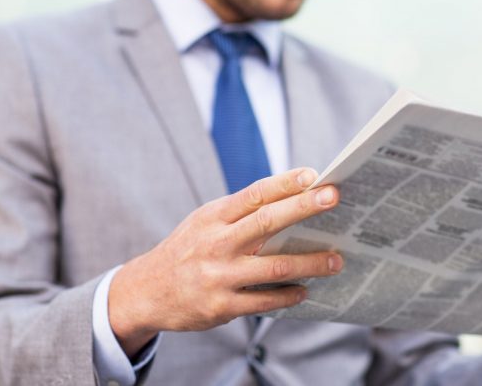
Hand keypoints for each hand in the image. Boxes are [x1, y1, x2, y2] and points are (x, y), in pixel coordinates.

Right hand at [108, 167, 342, 356]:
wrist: (146, 292)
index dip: (285, 183)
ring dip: (311, 263)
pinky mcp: (222, 306)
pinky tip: (305, 290)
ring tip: (336, 260)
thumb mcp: (204, 223)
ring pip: (275, 267)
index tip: (313, 174)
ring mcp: (219, 276)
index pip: (254, 194)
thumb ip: (240, 214)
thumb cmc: (187, 250)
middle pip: (268, 222)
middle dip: (305, 207)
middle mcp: (216, 243)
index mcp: (213, 217)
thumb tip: (291, 201)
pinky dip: (290, 295)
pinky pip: (265, 301)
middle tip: (334, 197)